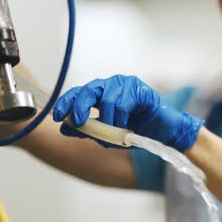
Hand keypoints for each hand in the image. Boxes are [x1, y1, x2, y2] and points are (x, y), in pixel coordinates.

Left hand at [53, 75, 204, 151]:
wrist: (164, 132)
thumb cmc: (138, 130)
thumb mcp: (108, 132)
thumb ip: (88, 129)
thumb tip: (64, 129)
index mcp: (102, 92)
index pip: (79, 92)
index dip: (66, 103)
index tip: (57, 117)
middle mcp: (112, 85)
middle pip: (89, 90)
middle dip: (80, 106)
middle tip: (78, 122)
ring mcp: (127, 85)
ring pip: (107, 100)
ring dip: (107, 122)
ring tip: (112, 136)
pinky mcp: (140, 90)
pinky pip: (123, 104)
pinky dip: (121, 119)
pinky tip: (125, 128)